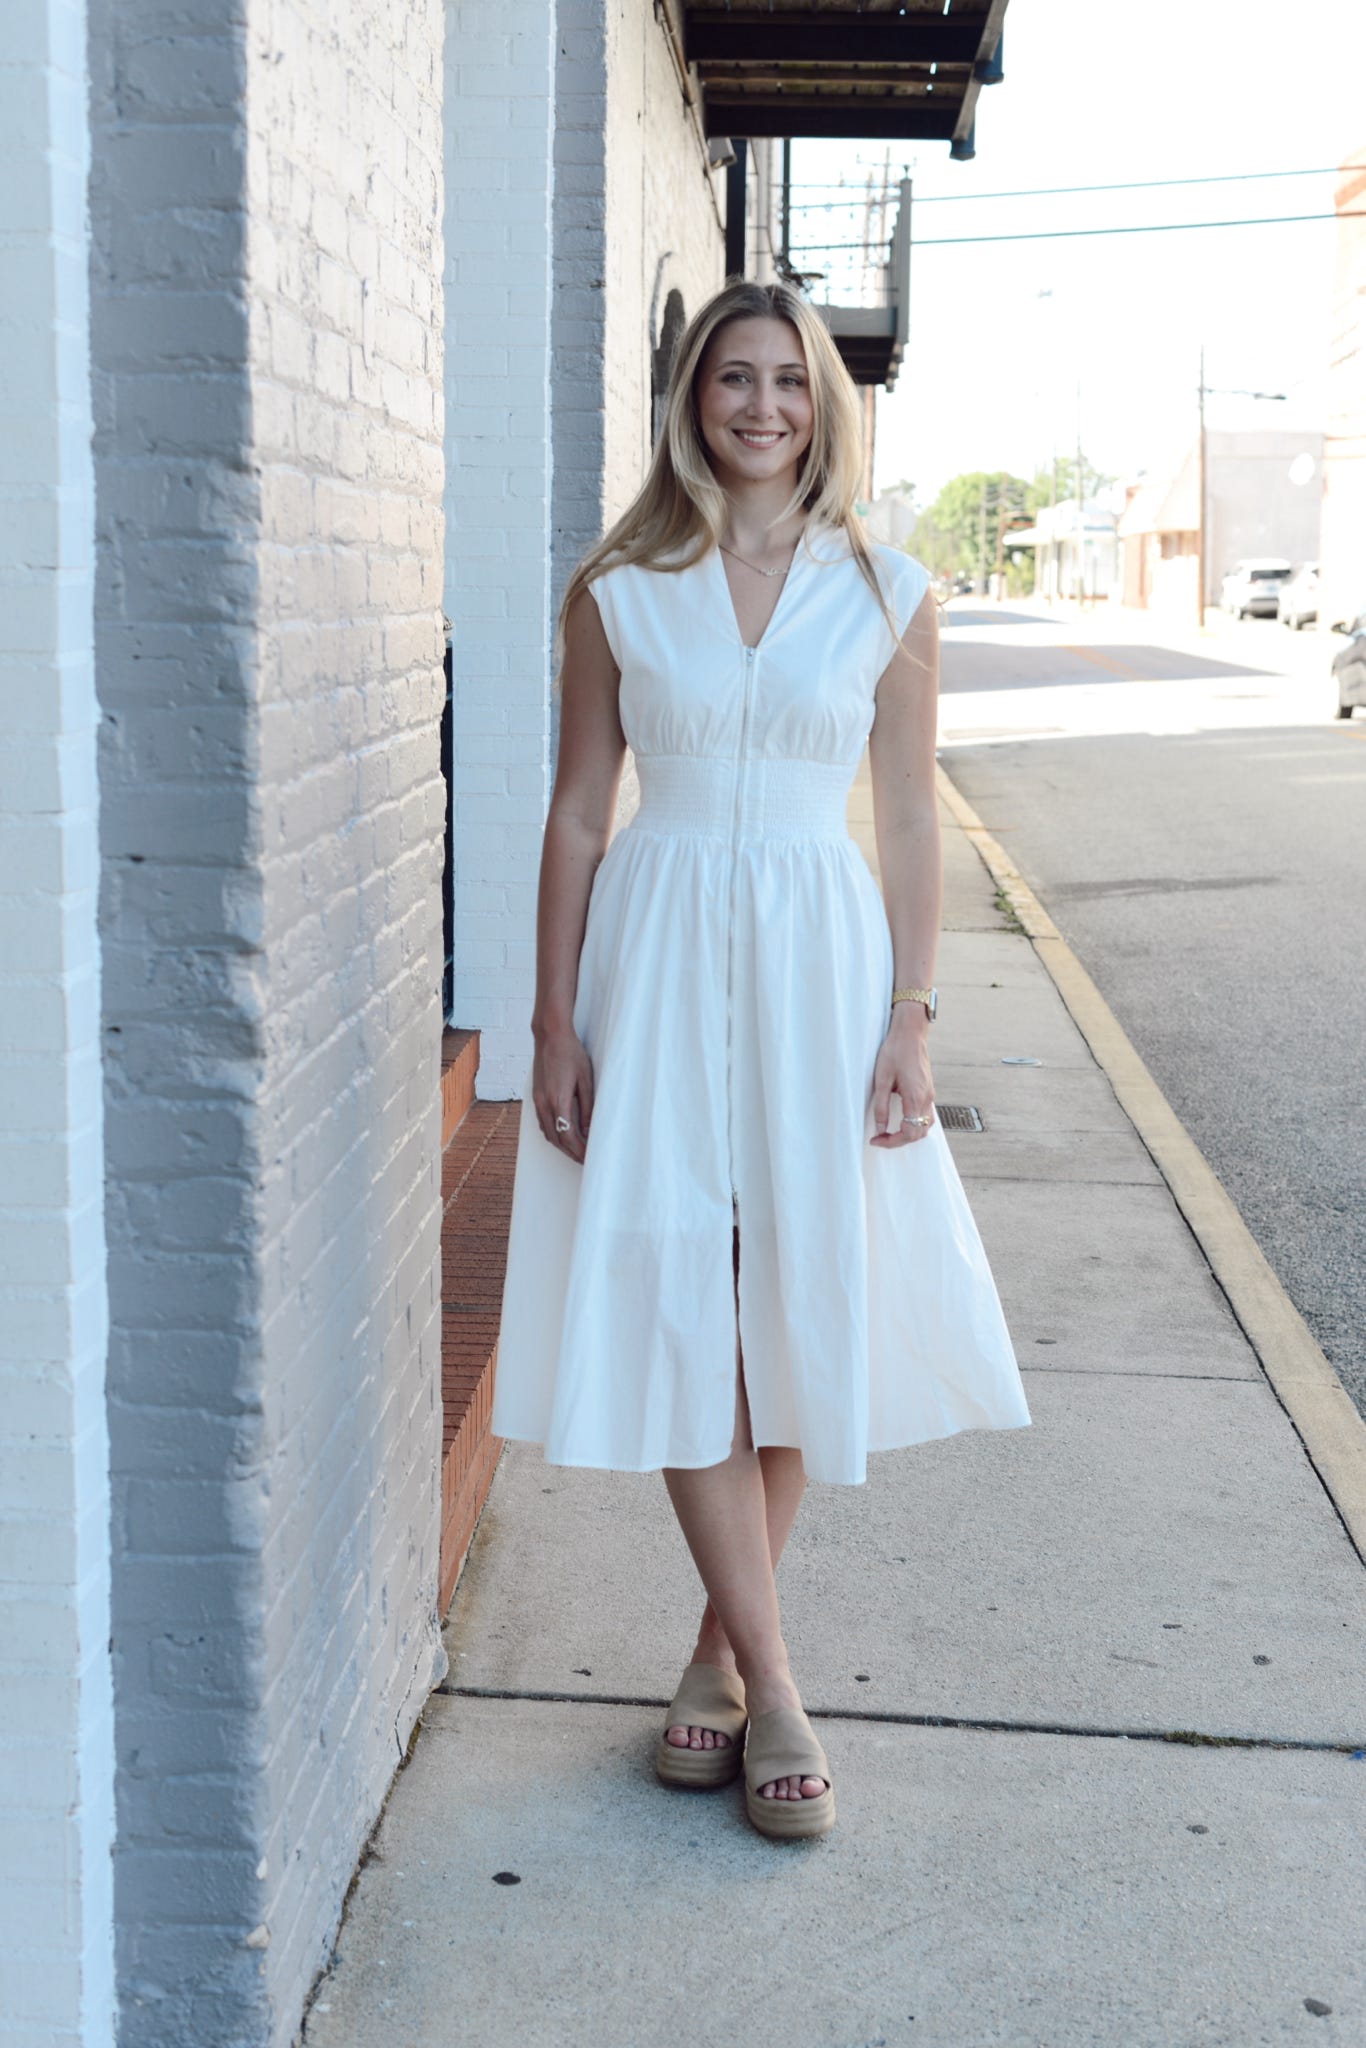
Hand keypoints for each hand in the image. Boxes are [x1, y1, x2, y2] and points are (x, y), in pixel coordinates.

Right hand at [532, 1026, 594, 1162]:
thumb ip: (587, 1107)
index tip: (589, 1159)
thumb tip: (587, 1131)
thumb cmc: (571, 1053)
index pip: (568, 1137)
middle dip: (571, 1153)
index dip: (579, 1151)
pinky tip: (562, 1134)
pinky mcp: (536, 1096)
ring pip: (547, 1132)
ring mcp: (538, 1100)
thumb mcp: (586, 1080)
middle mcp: (544, 1104)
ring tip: (576, 1151)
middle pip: (556, 1139)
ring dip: (561, 1145)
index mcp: (558, 1101)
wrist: (550, 1036)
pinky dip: (553, 1134)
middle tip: (585, 1160)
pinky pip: (542, 1122)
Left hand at [869, 1009, 934, 1146]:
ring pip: (925, 1126)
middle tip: (880, 1138)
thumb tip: (880, 1128)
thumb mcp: (882, 1080)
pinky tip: (902, 1121)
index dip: (892, 1142)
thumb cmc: (895, 1052)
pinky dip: (916, 1124)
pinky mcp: (929, 1090)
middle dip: (899, 1141)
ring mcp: (930, 1095)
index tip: (877, 1139)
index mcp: (915, 1097)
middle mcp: (926, 1099)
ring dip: (909, 1134)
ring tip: (891, 1133)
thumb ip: (881, 1107)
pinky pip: (926, 1116)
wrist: (910, 1034)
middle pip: (918, 1133)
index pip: (909, 1133)